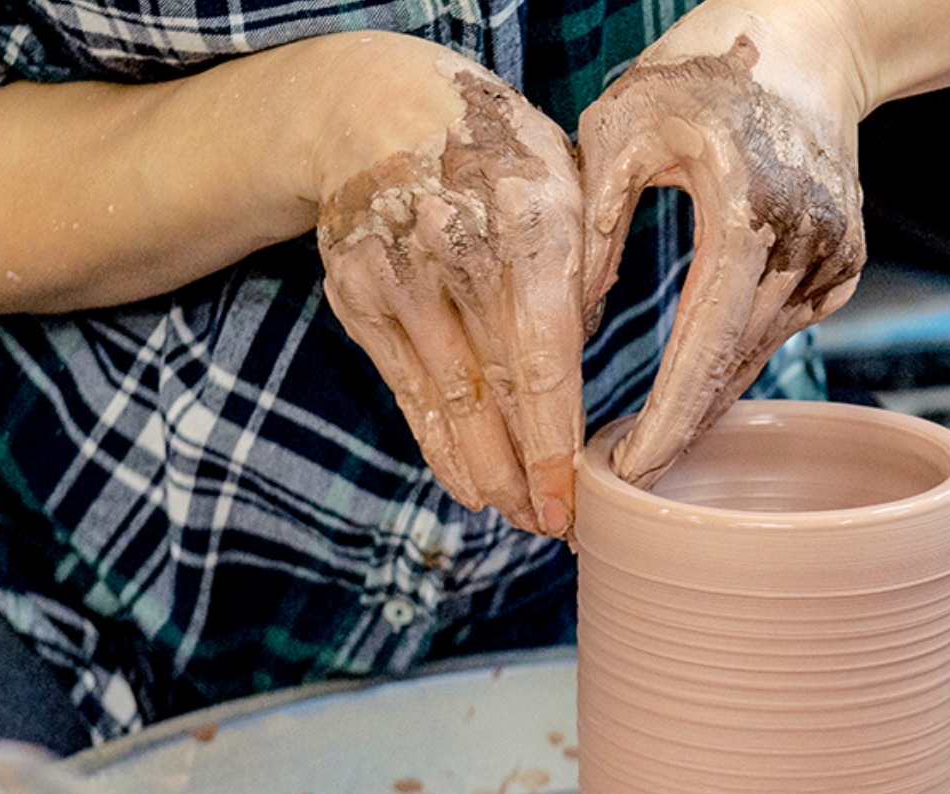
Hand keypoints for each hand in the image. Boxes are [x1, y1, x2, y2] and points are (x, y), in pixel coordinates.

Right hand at [315, 38, 584, 536]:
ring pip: (451, 403)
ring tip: (522, 518)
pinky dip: (440, 445)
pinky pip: (409, 391)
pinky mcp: (358, 299)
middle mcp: (458, 257)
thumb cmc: (501, 155)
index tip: (577, 501)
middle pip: (496, 395)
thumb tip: (590, 365)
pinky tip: (470, 487)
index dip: (557, 442)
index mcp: (531, 226)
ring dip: (487, 473)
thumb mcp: (568, 183)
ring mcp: (399, 281)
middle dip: (529, 475)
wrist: (375, 106)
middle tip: (560, 530)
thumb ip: (586, 267)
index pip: (544, 361)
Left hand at [577, 7, 867, 487]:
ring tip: (646, 446)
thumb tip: (568, 324)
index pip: (706, 339)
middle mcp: (804, 240)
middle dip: (681, 429)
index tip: (629, 467)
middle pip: (737, 363)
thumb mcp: (619, 126)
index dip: (669, 414)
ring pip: (759, 352)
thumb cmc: (700, 67)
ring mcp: (833, 253)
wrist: (809, 37)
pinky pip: (781, 326)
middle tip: (623, 483)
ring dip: (706, 401)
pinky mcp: (843, 260)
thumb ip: (592, 225)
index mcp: (747, 206)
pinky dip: (736, 358)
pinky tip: (694, 387)